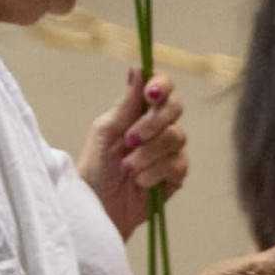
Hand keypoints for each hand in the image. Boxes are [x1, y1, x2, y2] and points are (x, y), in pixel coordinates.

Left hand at [78, 69, 188, 239]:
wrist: (99, 205)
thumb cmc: (96, 165)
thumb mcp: (106, 131)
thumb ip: (126, 104)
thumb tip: (137, 68)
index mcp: (137, 111)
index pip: (161, 86)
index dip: (161, 84)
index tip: (150, 94)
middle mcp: (157, 127)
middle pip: (174, 109)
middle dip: (151, 124)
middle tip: (128, 140)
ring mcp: (169, 150)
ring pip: (176, 137)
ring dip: (148, 153)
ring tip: (126, 168)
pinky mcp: (177, 174)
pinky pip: (178, 164)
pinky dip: (155, 172)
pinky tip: (140, 181)